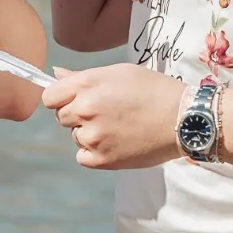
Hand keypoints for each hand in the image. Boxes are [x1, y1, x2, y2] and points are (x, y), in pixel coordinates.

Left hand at [42, 64, 186, 169]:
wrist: (184, 119)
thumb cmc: (154, 90)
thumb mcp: (119, 73)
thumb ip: (82, 77)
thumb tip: (55, 75)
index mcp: (87, 85)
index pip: (49, 96)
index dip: (60, 98)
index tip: (73, 100)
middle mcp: (86, 109)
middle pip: (61, 117)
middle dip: (77, 115)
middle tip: (106, 112)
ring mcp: (93, 136)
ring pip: (75, 137)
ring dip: (89, 133)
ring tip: (118, 126)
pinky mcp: (103, 159)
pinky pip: (83, 157)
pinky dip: (95, 153)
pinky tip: (116, 142)